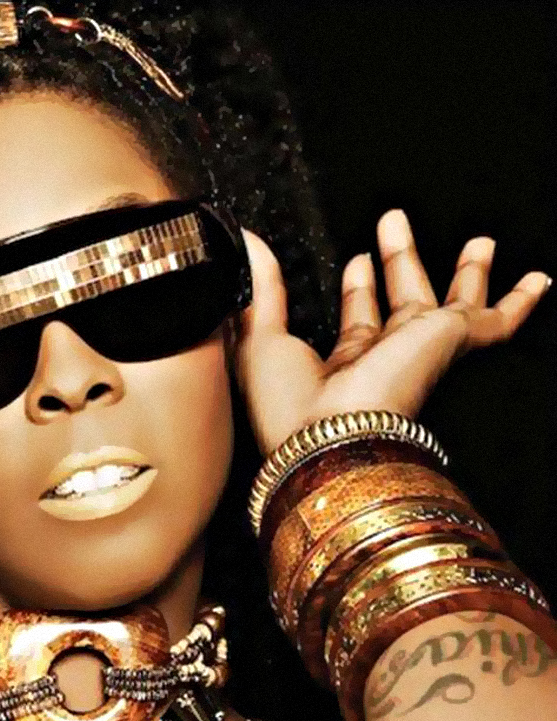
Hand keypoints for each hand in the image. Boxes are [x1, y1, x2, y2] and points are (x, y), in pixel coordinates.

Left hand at [236, 209, 551, 453]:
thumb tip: (247, 244)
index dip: (359, 287)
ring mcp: (418, 353)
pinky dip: (517, 304)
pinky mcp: (447, 344)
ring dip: (466, 273)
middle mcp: (385, 361)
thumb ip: (263, 289)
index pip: (358, 320)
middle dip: (402, 264)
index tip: (357, 259)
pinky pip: (494, 323)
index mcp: (341, 367)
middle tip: (401, 227)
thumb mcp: (261, 336)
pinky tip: (537, 281)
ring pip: (452, 306)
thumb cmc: (287, 407)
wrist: (324, 439)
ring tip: (480, 240)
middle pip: (403, 305)